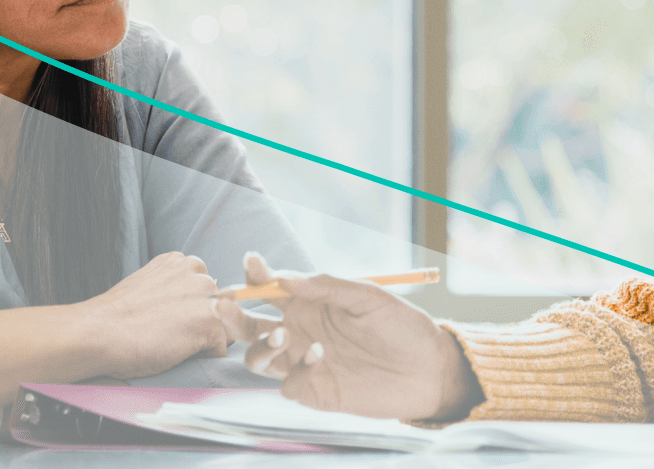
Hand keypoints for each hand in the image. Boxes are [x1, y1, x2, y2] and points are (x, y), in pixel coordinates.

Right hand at [81, 251, 227, 378]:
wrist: (99, 334)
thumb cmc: (117, 319)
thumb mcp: (148, 286)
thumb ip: (173, 287)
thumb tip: (189, 306)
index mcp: (180, 261)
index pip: (206, 286)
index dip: (192, 309)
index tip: (170, 320)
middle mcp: (197, 271)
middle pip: (221, 302)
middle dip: (206, 320)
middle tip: (175, 335)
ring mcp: (205, 295)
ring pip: (226, 323)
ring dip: (208, 337)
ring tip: (178, 344)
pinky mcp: (209, 320)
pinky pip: (221, 346)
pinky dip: (205, 356)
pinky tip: (178, 353)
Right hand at [216, 252, 480, 421]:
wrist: (428, 370)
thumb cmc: (402, 326)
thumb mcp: (368, 297)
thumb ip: (327, 286)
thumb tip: (284, 278)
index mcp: (311, 302)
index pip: (272, 287)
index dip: (257, 274)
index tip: (252, 262)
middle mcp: (301, 331)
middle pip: (250, 324)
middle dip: (232, 313)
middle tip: (225, 302)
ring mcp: (304, 362)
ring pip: (258, 356)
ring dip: (260, 344)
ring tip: (283, 334)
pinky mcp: (314, 390)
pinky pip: (287, 383)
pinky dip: (296, 369)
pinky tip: (320, 355)